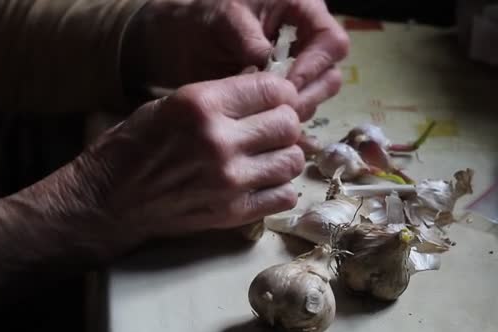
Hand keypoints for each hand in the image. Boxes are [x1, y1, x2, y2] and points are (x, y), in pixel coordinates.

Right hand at [0, 73, 304, 317]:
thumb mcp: (169, 105)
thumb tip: (264, 95)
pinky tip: (261, 181)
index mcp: (201, 105)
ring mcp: (229, 181)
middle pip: (288, 124)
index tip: (272, 100)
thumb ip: (219, 97)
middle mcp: (219, 142)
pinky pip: (284, 195)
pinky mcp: (232, 213)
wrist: (109, 201)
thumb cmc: (132, 147)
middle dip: (284, 122)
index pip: (272, 89)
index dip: (277, 92)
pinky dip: (279, 187)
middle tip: (269, 128)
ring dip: (283, 154)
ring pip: (292, 160)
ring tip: (265, 155)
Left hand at [125, 0, 349, 119]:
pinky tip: (269, 140)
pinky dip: (285, 127)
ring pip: (314, 98)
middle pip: (329, 75)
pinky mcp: (280, 94)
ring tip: (264, 121)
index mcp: (302, 11)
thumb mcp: (225, 20)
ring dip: (294, 113)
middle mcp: (306, 41)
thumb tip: (269, 68)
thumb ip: (250, 41)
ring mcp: (295, 70)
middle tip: (277, 112)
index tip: (287, 85)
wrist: (179, 40)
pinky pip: (294, 113)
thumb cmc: (203, 20)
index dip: (314, 66)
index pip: (331, 41)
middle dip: (306, 95)